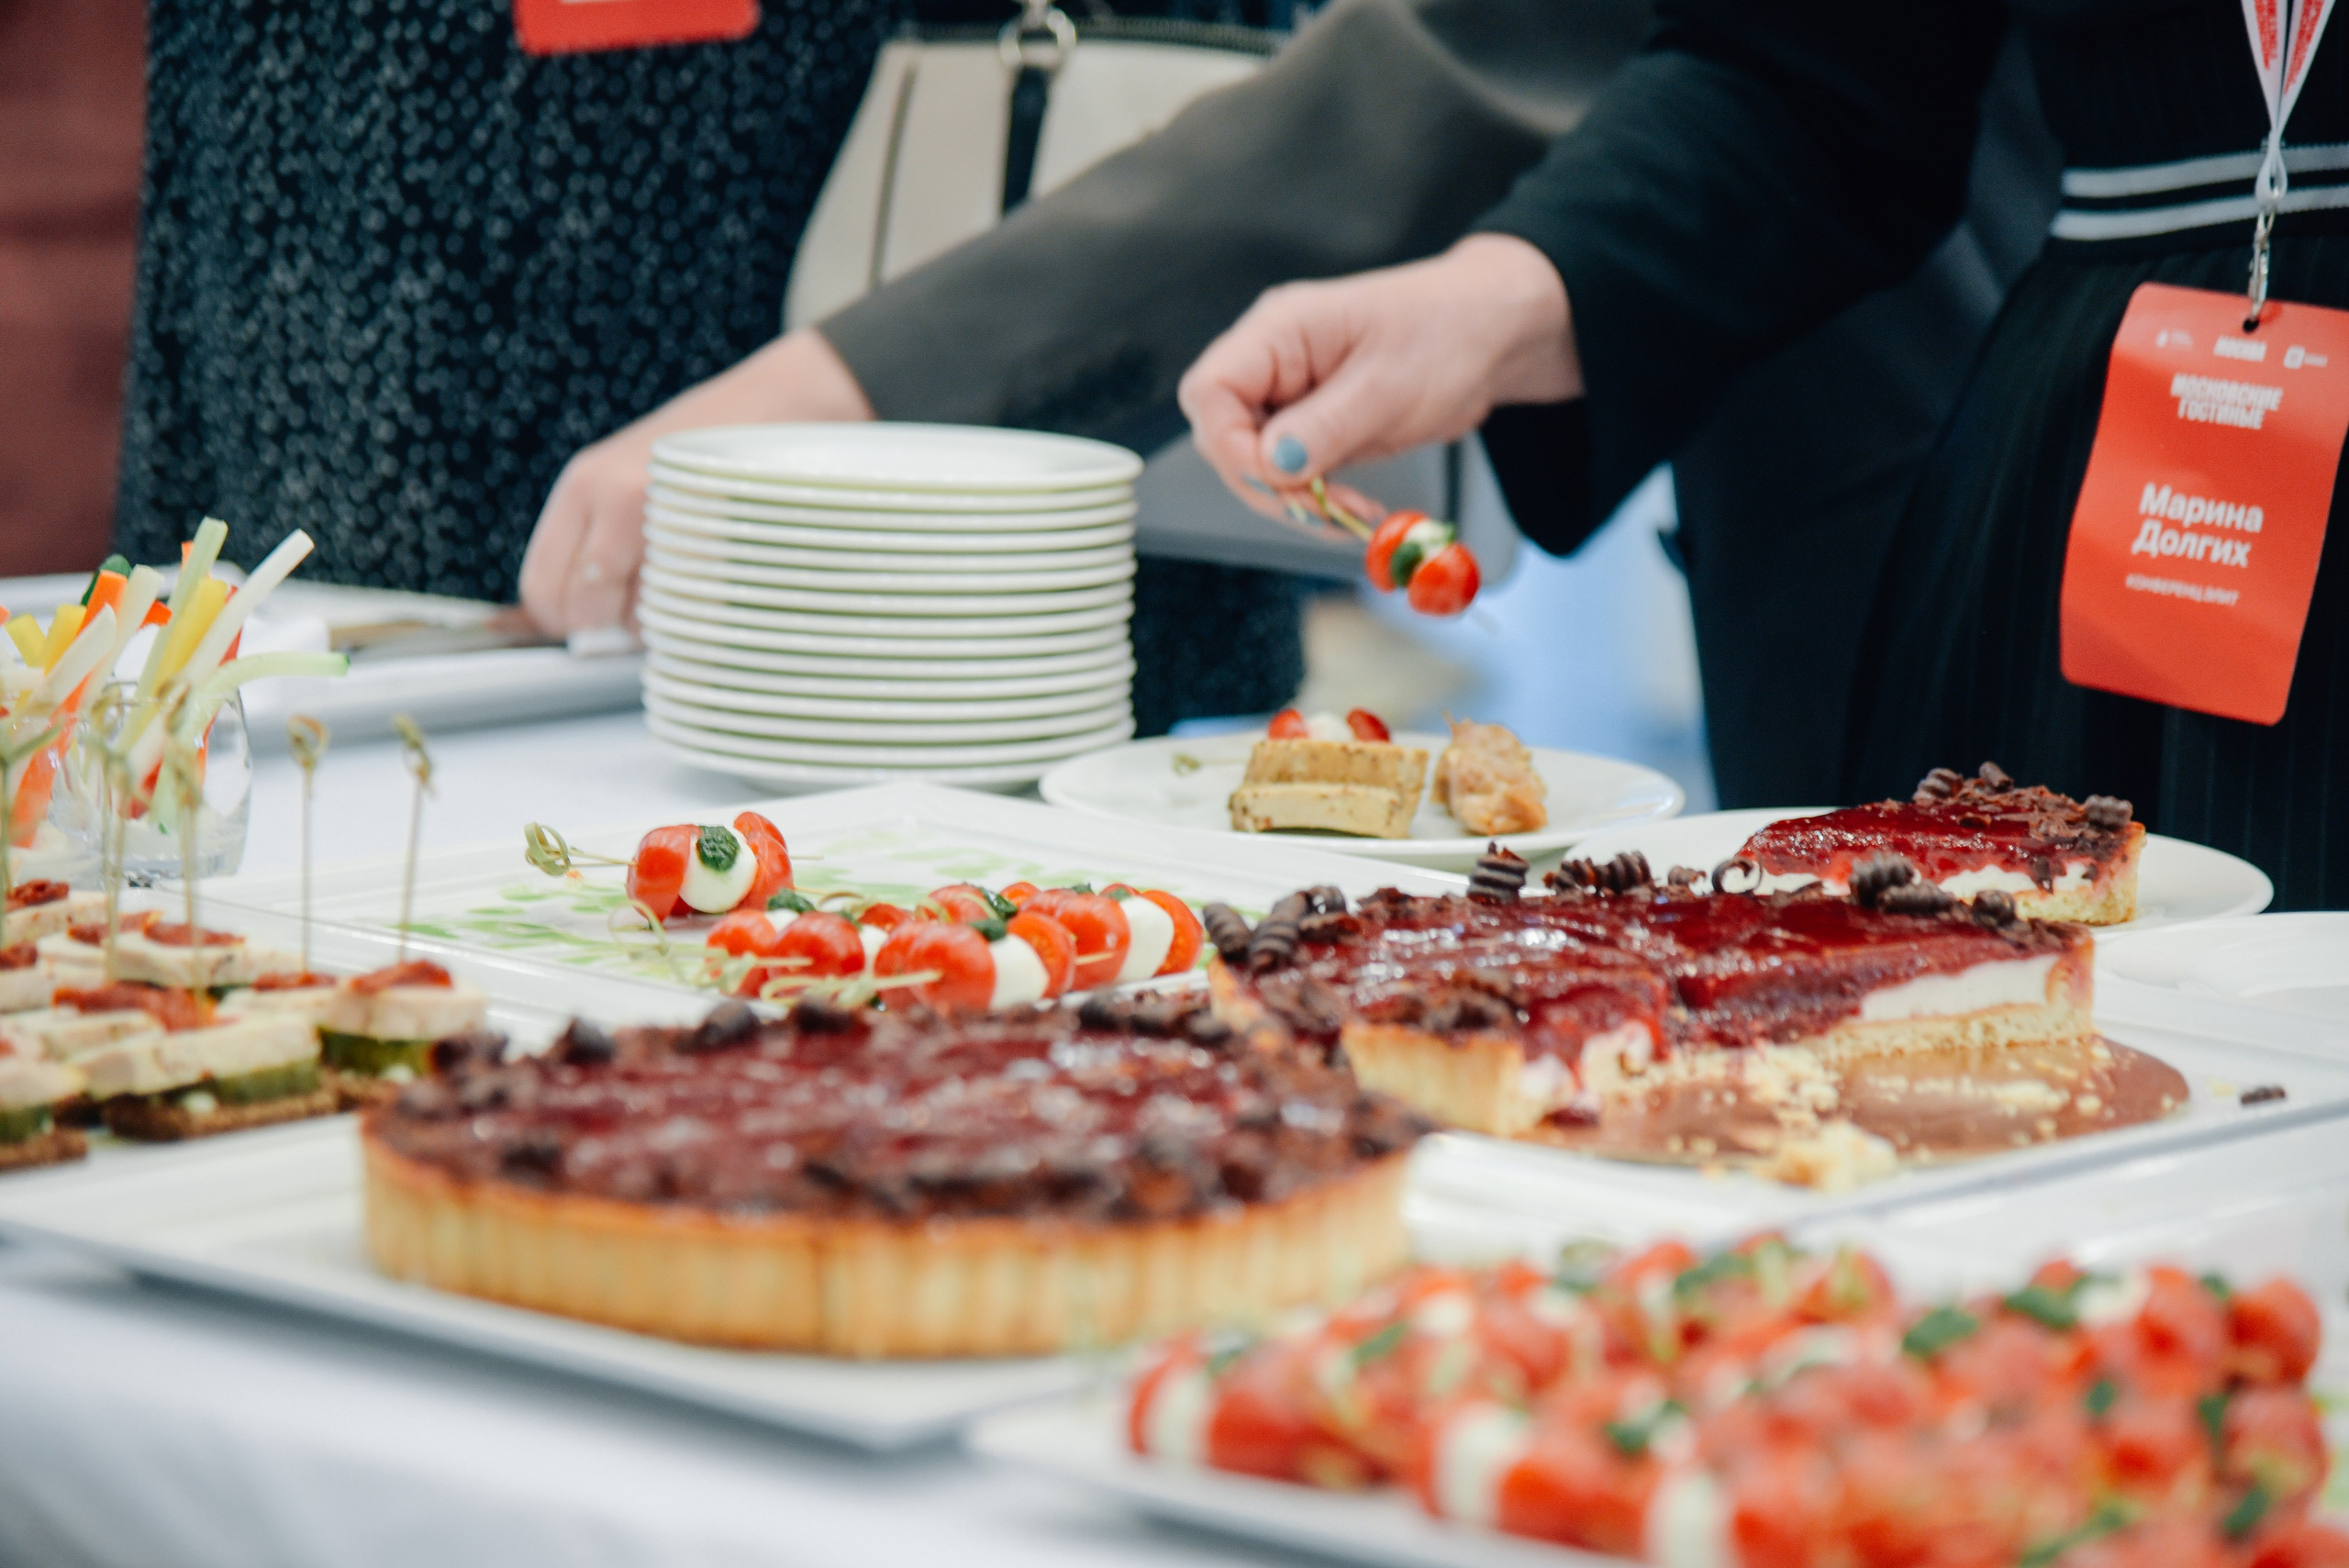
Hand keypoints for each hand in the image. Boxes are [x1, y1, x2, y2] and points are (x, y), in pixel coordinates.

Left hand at [519, 328, 874, 634]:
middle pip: (579, 608)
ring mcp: (655, 507)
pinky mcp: (703, 522)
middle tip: (642, 625)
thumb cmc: (719, 446)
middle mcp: (605, 493)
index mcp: (583, 484)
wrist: (788, 397)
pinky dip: (693, 615)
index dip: (569, 622)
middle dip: (608, 633)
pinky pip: (682, 603)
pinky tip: (713, 589)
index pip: (540, 586)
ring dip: (657, 625)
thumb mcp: (640, 476)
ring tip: (688, 597)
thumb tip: (594, 624)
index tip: (597, 631)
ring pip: (631, 616)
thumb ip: (606, 537)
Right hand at [1177, 234, 1580, 522]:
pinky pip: (1293, 475)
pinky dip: (1317, 501)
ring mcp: (1293, 397)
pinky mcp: (1316, 427)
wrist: (1496, 334)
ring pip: (1258, 465)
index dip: (1231, 446)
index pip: (1211, 391)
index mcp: (1279, 330)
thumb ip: (1325, 426)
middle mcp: (1274, 362)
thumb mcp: (1388, 383)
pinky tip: (1354, 510)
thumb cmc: (1448, 331)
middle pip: (1226, 437)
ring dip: (1295, 502)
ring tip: (1352, 515)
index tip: (1277, 482)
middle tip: (1323, 512)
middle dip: (1267, 485)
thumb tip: (1271, 467)